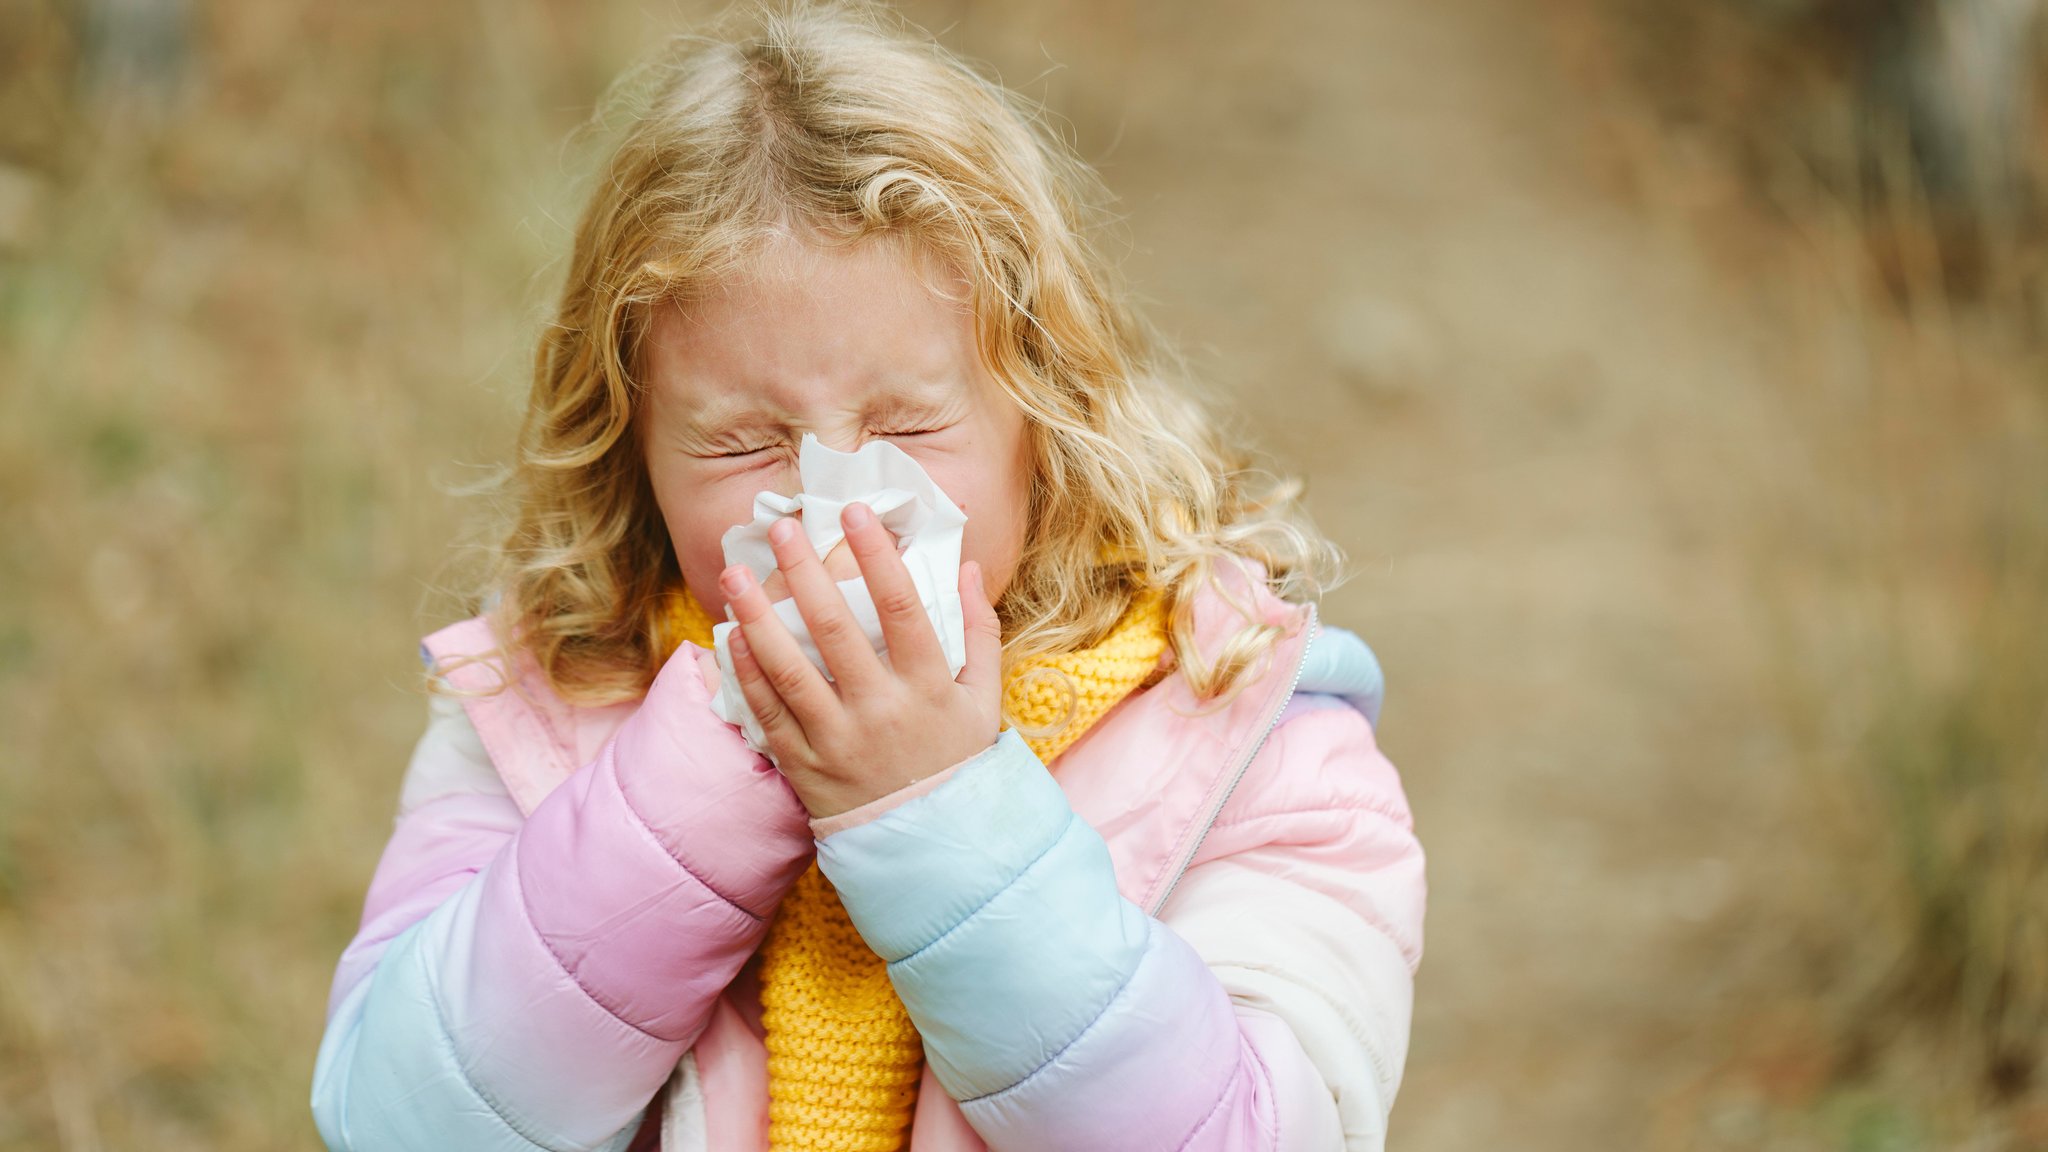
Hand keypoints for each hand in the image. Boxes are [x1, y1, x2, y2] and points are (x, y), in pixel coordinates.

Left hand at [719, 502, 1003, 818]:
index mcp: (930, 688)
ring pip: (790, 670)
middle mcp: (882, 711)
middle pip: (836, 629)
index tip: (854, 513)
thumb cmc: (958, 761)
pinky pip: (769, 715)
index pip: (902, 608)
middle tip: (781, 528)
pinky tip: (732, 636)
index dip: (876, 556)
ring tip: (736, 573)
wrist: (934, 847)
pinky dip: (747, 675)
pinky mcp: (807, 768)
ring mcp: (840, 741)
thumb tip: (968, 566)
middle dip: (805, 572)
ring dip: (758, 616)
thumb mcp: (984, 700)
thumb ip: (979, 631)